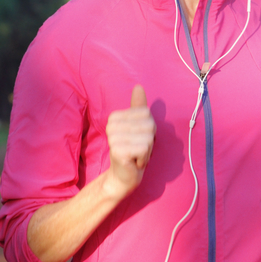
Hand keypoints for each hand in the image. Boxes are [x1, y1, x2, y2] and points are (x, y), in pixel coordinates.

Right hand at [104, 85, 155, 199]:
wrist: (123, 174)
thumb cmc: (133, 149)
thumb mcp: (138, 126)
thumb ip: (137, 107)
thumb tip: (138, 87)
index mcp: (116, 116)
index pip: (146, 114)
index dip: (149, 128)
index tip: (138, 138)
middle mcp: (112, 125)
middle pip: (149, 126)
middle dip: (149, 140)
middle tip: (137, 149)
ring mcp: (113, 138)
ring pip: (148, 138)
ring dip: (147, 150)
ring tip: (136, 155)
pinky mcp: (118, 151)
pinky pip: (144, 149)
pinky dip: (144, 158)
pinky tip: (134, 161)